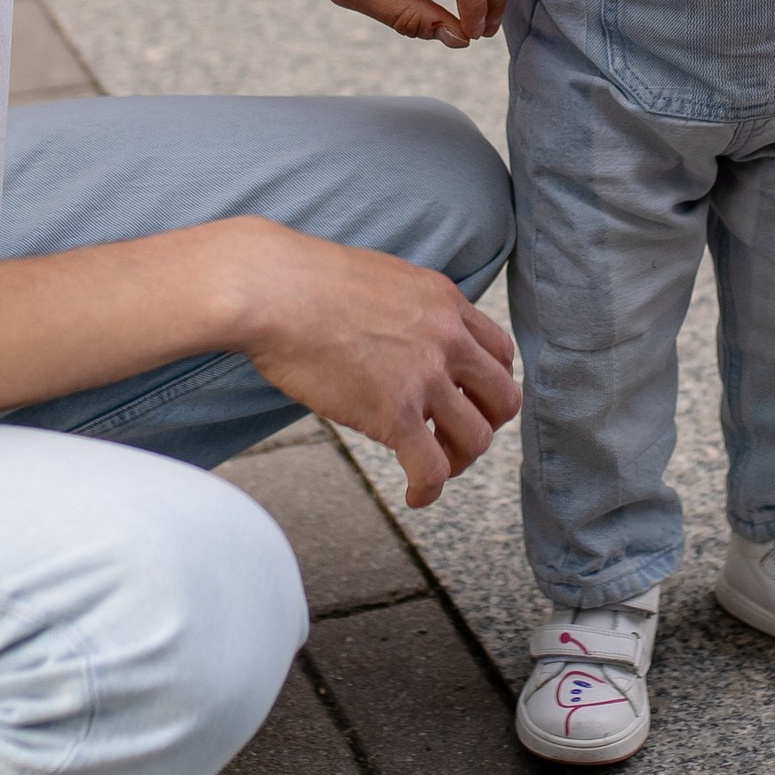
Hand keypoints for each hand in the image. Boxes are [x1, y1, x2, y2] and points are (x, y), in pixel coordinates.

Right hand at [229, 227, 519, 506]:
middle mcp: (447, 338)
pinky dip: (428, 490)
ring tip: (432, 467)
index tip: (471, 401)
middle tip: (456, 437)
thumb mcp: (380, 278)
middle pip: (503, 397)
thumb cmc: (303, 281)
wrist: (271, 289)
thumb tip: (399, 335)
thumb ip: (407, 309)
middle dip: (485, 424)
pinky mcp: (394, 413)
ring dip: (459, 460)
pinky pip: (432, 467)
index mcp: (444, 302)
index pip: (499, 351)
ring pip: (475, 438)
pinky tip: (414, 496)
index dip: (491, 384)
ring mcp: (424, 376)